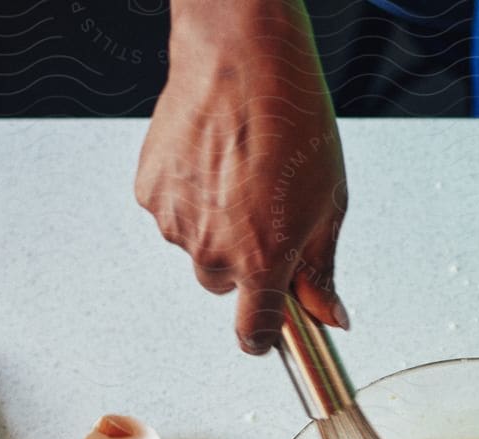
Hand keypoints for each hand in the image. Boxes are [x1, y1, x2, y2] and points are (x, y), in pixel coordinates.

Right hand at [134, 0, 348, 353]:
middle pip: (224, 284)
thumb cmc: (292, 123)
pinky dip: (189, 197)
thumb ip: (321, 269)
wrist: (242, 61)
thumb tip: (328, 315)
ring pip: (196, 246)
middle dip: (243, 261)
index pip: (253, 334)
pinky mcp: (150, 192)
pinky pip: (172, 213)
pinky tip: (210, 162)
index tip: (265, 333)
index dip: (261, 337)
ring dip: (215, 225)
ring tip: (238, 174)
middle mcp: (212, 251)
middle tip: (263, 211)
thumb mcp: (328, 204)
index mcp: (261, 261)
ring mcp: (175, 222)